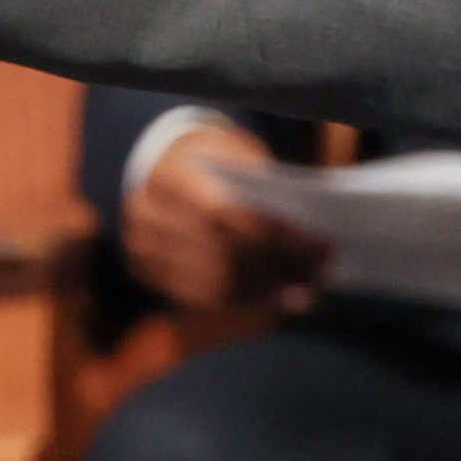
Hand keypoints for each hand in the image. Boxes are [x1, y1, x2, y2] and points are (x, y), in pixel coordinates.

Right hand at [122, 122, 330, 314]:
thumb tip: (314, 251)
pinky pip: (202, 300)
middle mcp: (146, 213)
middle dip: (277, 267)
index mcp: (169, 175)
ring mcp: (140, 247)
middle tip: (320, 269)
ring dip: (266, 291)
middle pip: (219, 254)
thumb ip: (273, 199)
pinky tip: (271, 294)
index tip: (313, 243)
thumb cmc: (214, 164)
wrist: (168, 166)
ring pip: (213, 285)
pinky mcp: (145, 272)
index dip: (269, 233)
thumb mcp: (241, 160)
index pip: (220, 212)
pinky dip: (242, 300)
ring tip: (302, 285)